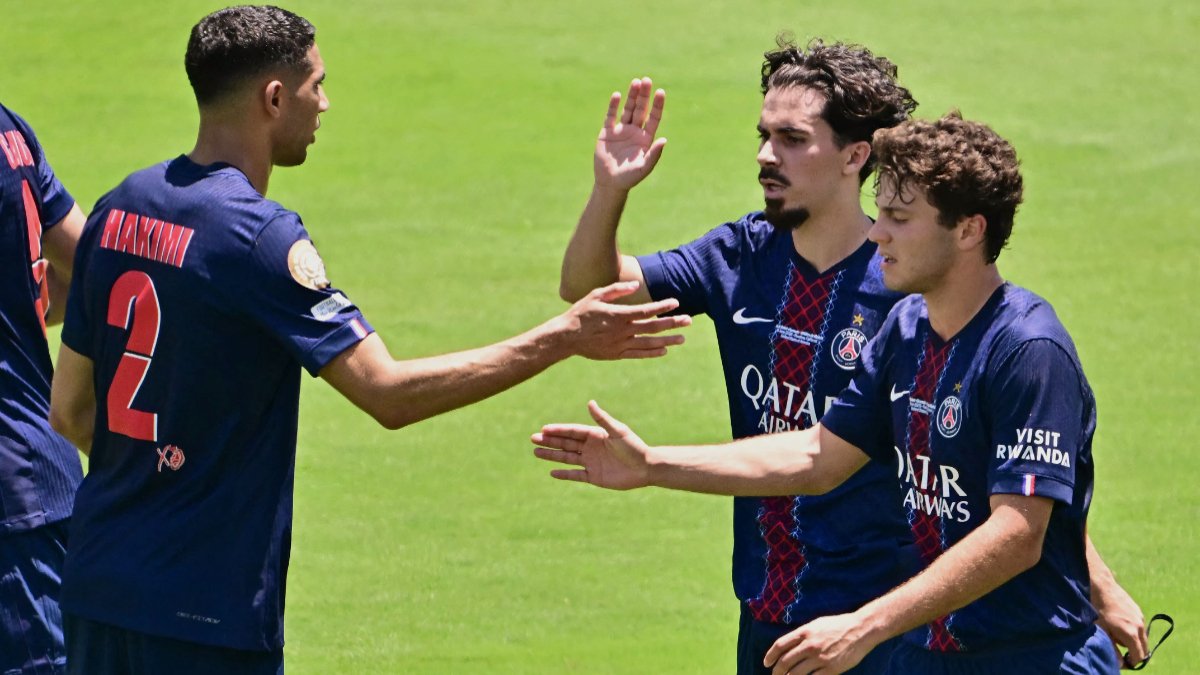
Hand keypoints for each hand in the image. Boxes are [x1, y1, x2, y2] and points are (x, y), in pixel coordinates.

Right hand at [532, 400, 652, 489]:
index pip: (572, 431)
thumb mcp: (618, 431)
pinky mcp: (594, 476)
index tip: (544, 429)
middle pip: (566, 443)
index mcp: (595, 435)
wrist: (646, 468)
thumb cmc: (634, 447)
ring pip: (567, 458)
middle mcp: (590, 448)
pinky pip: (575, 475)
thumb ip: (602, 419)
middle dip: (550, 441)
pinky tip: (552, 472)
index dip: (558, 430)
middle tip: (533, 439)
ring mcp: (591, 462)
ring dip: (552, 455)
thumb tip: (590, 402)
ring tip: (536, 452)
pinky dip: (564, 474)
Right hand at [559, 280, 689, 359]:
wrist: (566, 337)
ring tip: (683, 339)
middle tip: (688, 320)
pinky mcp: (617, 354)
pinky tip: (664, 350)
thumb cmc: (580, 313)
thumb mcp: (596, 295)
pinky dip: (652, 353)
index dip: (663, 306)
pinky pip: (639, 354)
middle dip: (672, 323)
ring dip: (667, 341)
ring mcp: (620, 344)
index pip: (646, 310)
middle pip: (653, 327)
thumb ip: (617, 290)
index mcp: (618, 315)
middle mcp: (622, 331)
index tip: (675, 302)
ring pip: (649, 343)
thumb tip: (637, 285)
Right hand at [594, 77, 666, 190]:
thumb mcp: (644, 167)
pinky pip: (611, 116)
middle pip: (641, 109)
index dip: (657, 105)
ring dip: (632, 96)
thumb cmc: (629, 177)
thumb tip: (664, 140)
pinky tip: (617, 95)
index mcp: (646, 138)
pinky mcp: (607, 132)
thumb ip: (654, 154)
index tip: (660, 92)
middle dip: (644, 95)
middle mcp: (635, 131)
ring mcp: (621, 130)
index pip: (654, 117)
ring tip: (636, 82)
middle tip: (647, 80)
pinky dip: (613, 105)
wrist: (610, 182)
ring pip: (628, 109)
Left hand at [764, 613, 874, 674]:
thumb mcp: (816, 624)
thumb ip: (802, 634)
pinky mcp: (831, 669)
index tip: (767, 663)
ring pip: (796, 674)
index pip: (780, 645)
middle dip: (777, 672)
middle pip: (785, 662)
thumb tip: (789, 645)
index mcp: (804, 632)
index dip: (770, 656)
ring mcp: (820, 658)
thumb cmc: (839, 625)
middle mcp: (809, 645)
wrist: (860, 630)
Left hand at [1093, 576, 1147, 667]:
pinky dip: (1132, 631)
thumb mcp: (1101, 631)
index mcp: (1131, 634)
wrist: (1101, 586)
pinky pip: (1138, 627)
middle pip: (1143, 649)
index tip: (1121, 660)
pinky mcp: (1138, 611)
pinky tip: (1117, 623)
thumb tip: (1120, 663)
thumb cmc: (1097, 609)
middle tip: (1118, 649)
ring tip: (1114, 633)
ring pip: (1141, 637)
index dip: (1131, 662)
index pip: (1139, 657)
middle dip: (1133, 653)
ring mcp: (1140, 617)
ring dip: (1132, 641)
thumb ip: (1112, 649)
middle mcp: (1140, 627)